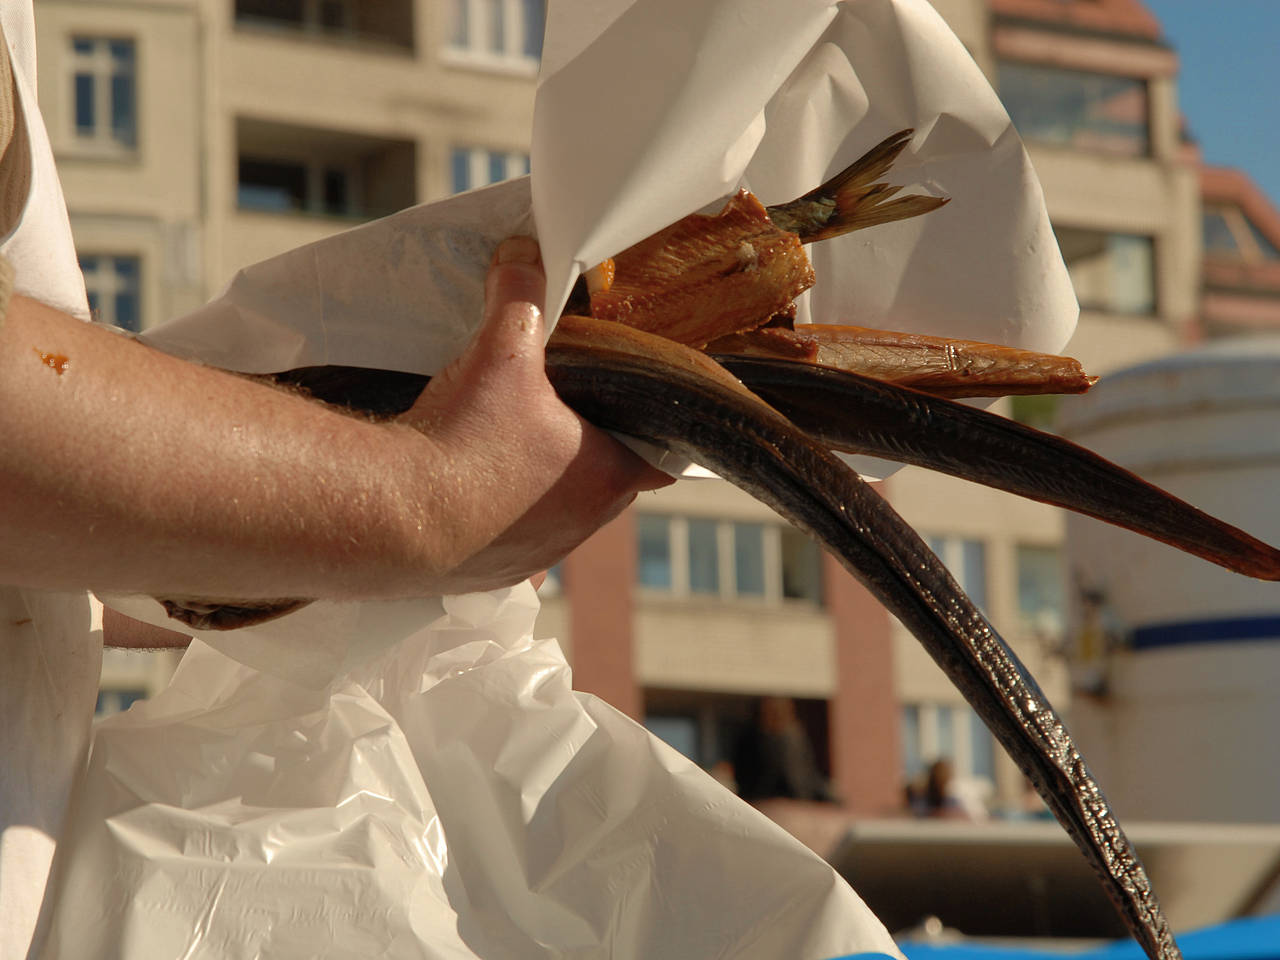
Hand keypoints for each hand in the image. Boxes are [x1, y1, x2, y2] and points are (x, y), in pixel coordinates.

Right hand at [394, 236, 672, 593]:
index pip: (663, 458)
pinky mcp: (488, 574)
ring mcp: (536, 555)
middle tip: (559, 409)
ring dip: (539, 483)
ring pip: (554, 512)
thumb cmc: (464, 440)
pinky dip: (494, 514)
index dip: (654, 428)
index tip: (637, 407)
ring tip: (505, 445)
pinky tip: (465, 487)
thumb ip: (520, 293)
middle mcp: (582, 525)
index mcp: (607, 476)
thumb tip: (524, 251)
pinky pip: (505, 538)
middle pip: (605, 480)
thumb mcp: (501, 349)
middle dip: (587, 446)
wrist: (389, 517)